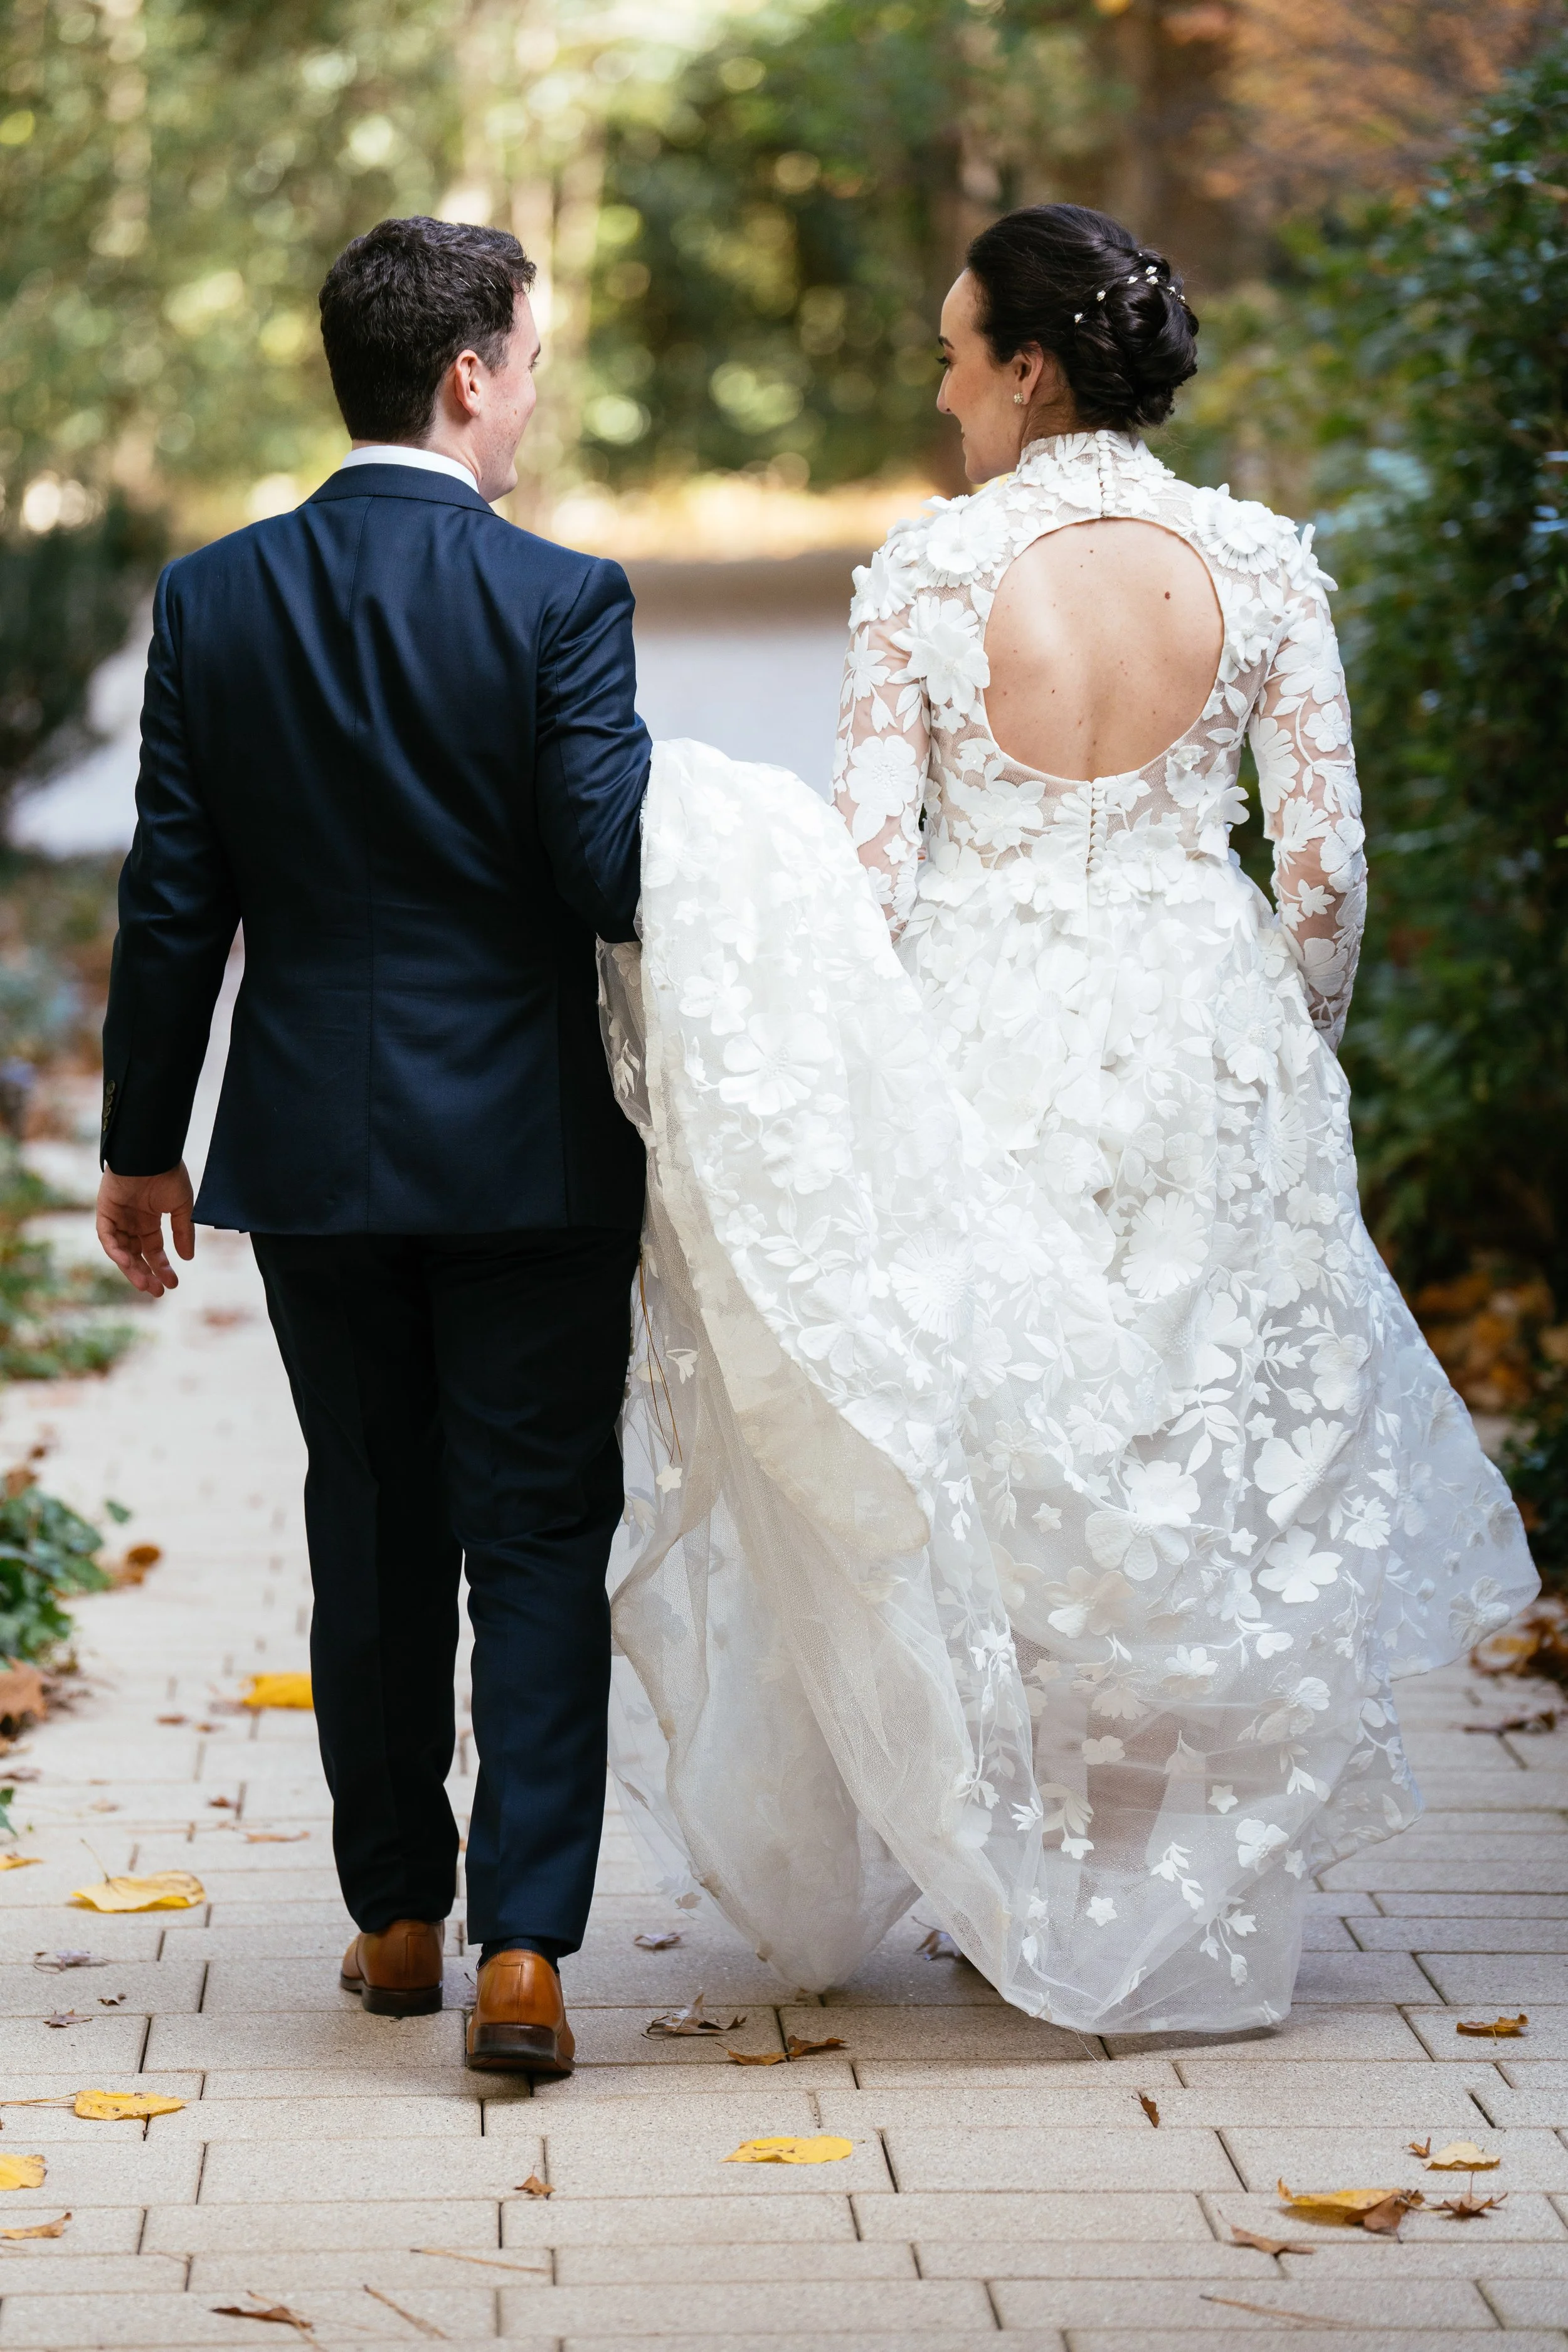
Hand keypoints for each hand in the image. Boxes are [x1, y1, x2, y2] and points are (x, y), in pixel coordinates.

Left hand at [96, 1162, 194, 1296]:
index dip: (163, 1267)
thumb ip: (183, 1232)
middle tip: (156, 1291)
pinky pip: (107, 1236)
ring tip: (144, 1283)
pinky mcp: (105, 1211)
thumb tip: (187, 1258)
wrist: (152, 1154)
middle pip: (137, 1254)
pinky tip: (128, 1262)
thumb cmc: (169, 1175)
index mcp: (150, 1219)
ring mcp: (118, 1217)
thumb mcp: (182, 1207)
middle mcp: (132, 1221)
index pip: (154, 1250)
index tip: (173, 1283)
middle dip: (146, 1273)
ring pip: (122, 1250)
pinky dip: (116, 1250)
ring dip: (131, 1268)